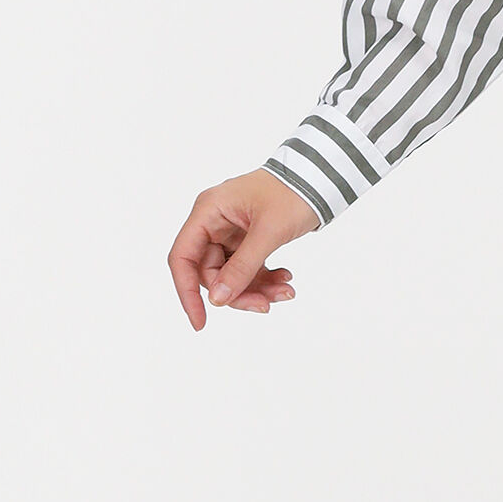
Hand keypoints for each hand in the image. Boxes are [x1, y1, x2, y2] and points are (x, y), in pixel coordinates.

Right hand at [169, 169, 320, 327]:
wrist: (320, 179)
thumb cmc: (292, 193)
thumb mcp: (268, 233)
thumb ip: (242, 267)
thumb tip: (218, 300)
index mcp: (208, 211)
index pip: (183, 258)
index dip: (187, 292)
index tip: (200, 322)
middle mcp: (214, 221)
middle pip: (211, 272)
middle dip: (238, 293)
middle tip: (266, 305)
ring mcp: (230, 231)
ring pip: (232, 274)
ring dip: (256, 289)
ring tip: (285, 292)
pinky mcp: (247, 238)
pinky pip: (248, 268)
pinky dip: (264, 278)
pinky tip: (285, 279)